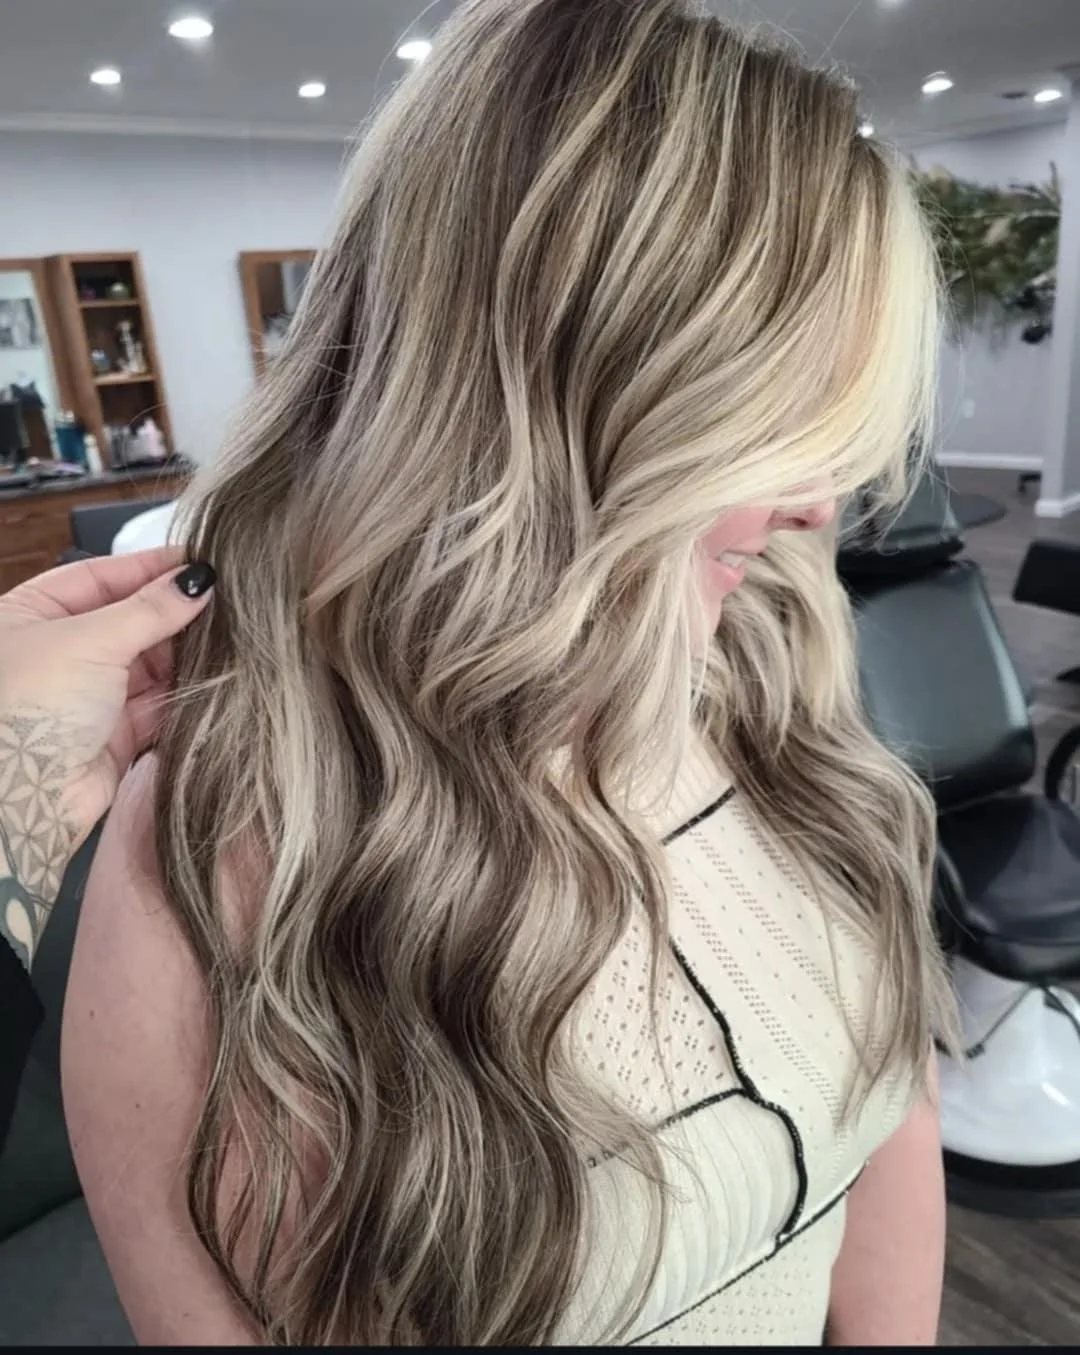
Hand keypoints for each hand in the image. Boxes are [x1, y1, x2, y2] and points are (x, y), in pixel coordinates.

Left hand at [0, 548, 214, 967]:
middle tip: (229, 602)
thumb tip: (198, 579)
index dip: (152, 568)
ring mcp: (89, 695)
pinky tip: (220, 679)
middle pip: (132, 620)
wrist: (22, 798)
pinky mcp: (116, 735)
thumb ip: (150, 608)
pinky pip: (161, 705)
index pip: (102, 575)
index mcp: (33, 613)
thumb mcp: (90, 639)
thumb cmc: (28, 707)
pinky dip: (188, 694)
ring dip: (187, 655)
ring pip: (151, 664)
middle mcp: (60, 651)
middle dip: (176, 614)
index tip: (202, 561)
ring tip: (233, 639)